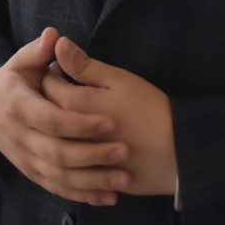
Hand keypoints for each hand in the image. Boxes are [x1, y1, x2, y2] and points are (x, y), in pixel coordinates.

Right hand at [0, 27, 129, 205]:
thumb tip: (54, 35)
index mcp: (19, 107)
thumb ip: (38, 51)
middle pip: (58, 153)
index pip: (52, 120)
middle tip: (125, 151)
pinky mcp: (33, 174)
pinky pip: (58, 189)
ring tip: (124, 178)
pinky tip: (109, 198)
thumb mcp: (19, 63)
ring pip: (60, 177)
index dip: (81, 124)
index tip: (112, 122)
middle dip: (93, 154)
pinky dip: (84, 196)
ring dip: (93, 181)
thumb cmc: (10, 83)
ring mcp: (26, 160)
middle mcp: (20, 138)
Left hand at [42, 36, 176, 195]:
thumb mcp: (118, 80)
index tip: (62, 69)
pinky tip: (83, 149)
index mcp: (75, 104)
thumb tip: (58, 44)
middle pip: (46, 114)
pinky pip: (70, 172)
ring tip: (76, 120)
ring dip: (58, 130)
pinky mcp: (89, 180)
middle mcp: (69, 134)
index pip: (47, 84)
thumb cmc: (149, 109)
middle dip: (50, 100)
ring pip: (54, 144)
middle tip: (66, 91)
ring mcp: (78, 160)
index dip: (52, 73)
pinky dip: (70, 160)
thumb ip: (84, 65)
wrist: (178, 154)